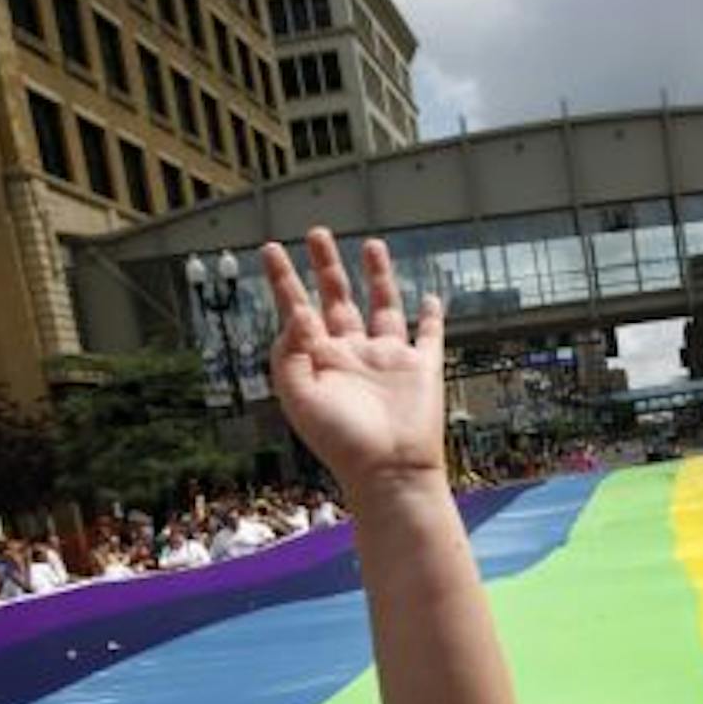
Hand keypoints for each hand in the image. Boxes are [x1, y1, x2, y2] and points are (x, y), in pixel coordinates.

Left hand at [263, 229, 446, 489]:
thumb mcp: (298, 397)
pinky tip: (430, 298)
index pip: (298, 310)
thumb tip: (296, 313)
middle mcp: (354, 353)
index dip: (284, 280)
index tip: (271, 250)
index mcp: (321, 360)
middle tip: (317, 233)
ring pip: (383, 306)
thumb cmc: (341, 441)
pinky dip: (431, 316)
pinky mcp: (423, 368)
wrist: (390, 470)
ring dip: (378, 276)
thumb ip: (289, 353)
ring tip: (372, 244)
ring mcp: (389, 359)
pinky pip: (429, 335)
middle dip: (327, 266)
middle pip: (338, 298)